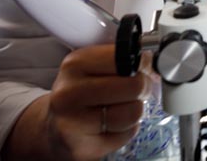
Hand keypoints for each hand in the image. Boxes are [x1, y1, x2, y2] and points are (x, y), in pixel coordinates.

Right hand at [2, 44, 152, 160]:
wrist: (54, 127)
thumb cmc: (81, 93)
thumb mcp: (94, 66)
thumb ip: (123, 59)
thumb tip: (152, 59)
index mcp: (74, 65)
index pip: (126, 58)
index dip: (140, 64)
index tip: (138, 68)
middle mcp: (69, 93)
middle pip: (134, 86)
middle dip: (142, 88)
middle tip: (134, 91)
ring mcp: (72, 123)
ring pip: (133, 112)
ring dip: (134, 111)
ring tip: (119, 108)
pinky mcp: (82, 148)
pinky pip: (127, 134)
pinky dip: (126, 130)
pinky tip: (110, 125)